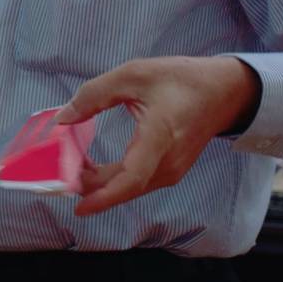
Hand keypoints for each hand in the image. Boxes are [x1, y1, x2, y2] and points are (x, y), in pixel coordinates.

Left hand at [55, 56, 261, 215]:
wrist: (224, 91)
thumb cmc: (181, 80)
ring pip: (130, 188)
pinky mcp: (172, 170)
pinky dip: (114, 181)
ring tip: (72, 168)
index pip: (131, 178)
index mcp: (159, 137)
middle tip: (58, 176)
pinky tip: (94, 168)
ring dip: (100, 185)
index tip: (79, 207)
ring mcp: (172, 170)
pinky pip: (138, 183)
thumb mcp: (133, 74)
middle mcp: (168, 162)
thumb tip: (62, 118)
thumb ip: (94, 95)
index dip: (103, 196)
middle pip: (125, 187)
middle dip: (90, 187)